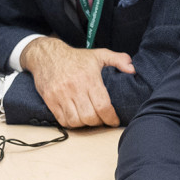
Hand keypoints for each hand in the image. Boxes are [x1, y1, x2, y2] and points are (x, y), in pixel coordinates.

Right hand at [19, 37, 135, 127]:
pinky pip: (62, 120)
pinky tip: (76, 118)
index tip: (114, 121)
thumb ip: (118, 59)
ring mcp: (61, 95)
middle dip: (98, 122)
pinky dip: (71, 123)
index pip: (103, 106)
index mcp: (89, 78)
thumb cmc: (75, 57)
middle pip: (90, 117)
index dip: (110, 118)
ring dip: (84, 124)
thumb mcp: (98, 54)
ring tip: (89, 119)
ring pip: (76, 121)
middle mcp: (75, 88)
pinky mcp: (50, 100)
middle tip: (102, 120)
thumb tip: (132, 69)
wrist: (47, 55)